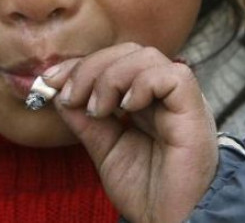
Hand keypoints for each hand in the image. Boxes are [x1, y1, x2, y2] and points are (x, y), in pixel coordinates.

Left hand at [43, 43, 217, 222]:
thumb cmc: (146, 192)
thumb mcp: (104, 148)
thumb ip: (85, 119)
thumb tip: (58, 90)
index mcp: (145, 100)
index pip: (113, 61)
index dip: (80, 64)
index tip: (49, 80)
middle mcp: (164, 96)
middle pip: (127, 51)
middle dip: (91, 67)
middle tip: (72, 97)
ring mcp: (180, 101)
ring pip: (147, 56)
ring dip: (111, 76)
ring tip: (98, 109)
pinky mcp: (195, 111)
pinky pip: (173, 76)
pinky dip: (142, 84)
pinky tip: (127, 108)